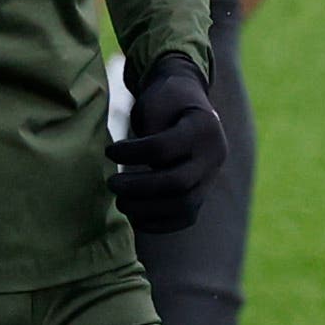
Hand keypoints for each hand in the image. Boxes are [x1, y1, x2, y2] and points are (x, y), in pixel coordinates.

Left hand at [109, 55, 228, 234]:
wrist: (189, 106)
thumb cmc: (166, 101)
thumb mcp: (156, 103)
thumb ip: (148, 130)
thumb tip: (129, 162)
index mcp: (203, 128)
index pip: (164, 148)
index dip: (132, 154)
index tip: (110, 151)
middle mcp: (213, 156)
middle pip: (178, 183)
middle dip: (139, 188)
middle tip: (112, 184)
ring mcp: (211, 178)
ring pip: (184, 205)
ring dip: (147, 210)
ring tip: (121, 203)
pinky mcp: (203, 194)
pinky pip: (186, 217)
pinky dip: (160, 224)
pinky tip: (135, 219)